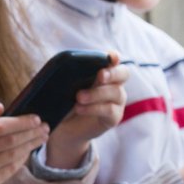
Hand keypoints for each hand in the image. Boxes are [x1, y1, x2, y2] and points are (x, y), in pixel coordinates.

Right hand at [0, 104, 48, 183]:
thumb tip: (2, 107)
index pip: (0, 126)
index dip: (21, 123)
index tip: (36, 119)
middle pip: (10, 141)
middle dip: (31, 133)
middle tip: (44, 128)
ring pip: (12, 155)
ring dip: (30, 146)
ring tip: (40, 139)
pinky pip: (10, 170)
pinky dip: (21, 160)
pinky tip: (28, 152)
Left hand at [47, 52, 128, 168]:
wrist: (62, 127)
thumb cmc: (62, 102)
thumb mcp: (62, 87)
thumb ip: (65, 76)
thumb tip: (59, 66)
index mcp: (102, 72)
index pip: (113, 60)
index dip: (114, 57)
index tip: (110, 56)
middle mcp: (114, 84)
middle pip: (123, 73)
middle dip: (113, 73)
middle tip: (100, 75)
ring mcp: (116, 101)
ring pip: (116, 92)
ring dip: (97, 93)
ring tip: (79, 97)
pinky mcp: (114, 117)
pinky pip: (109, 110)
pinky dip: (94, 108)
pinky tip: (80, 108)